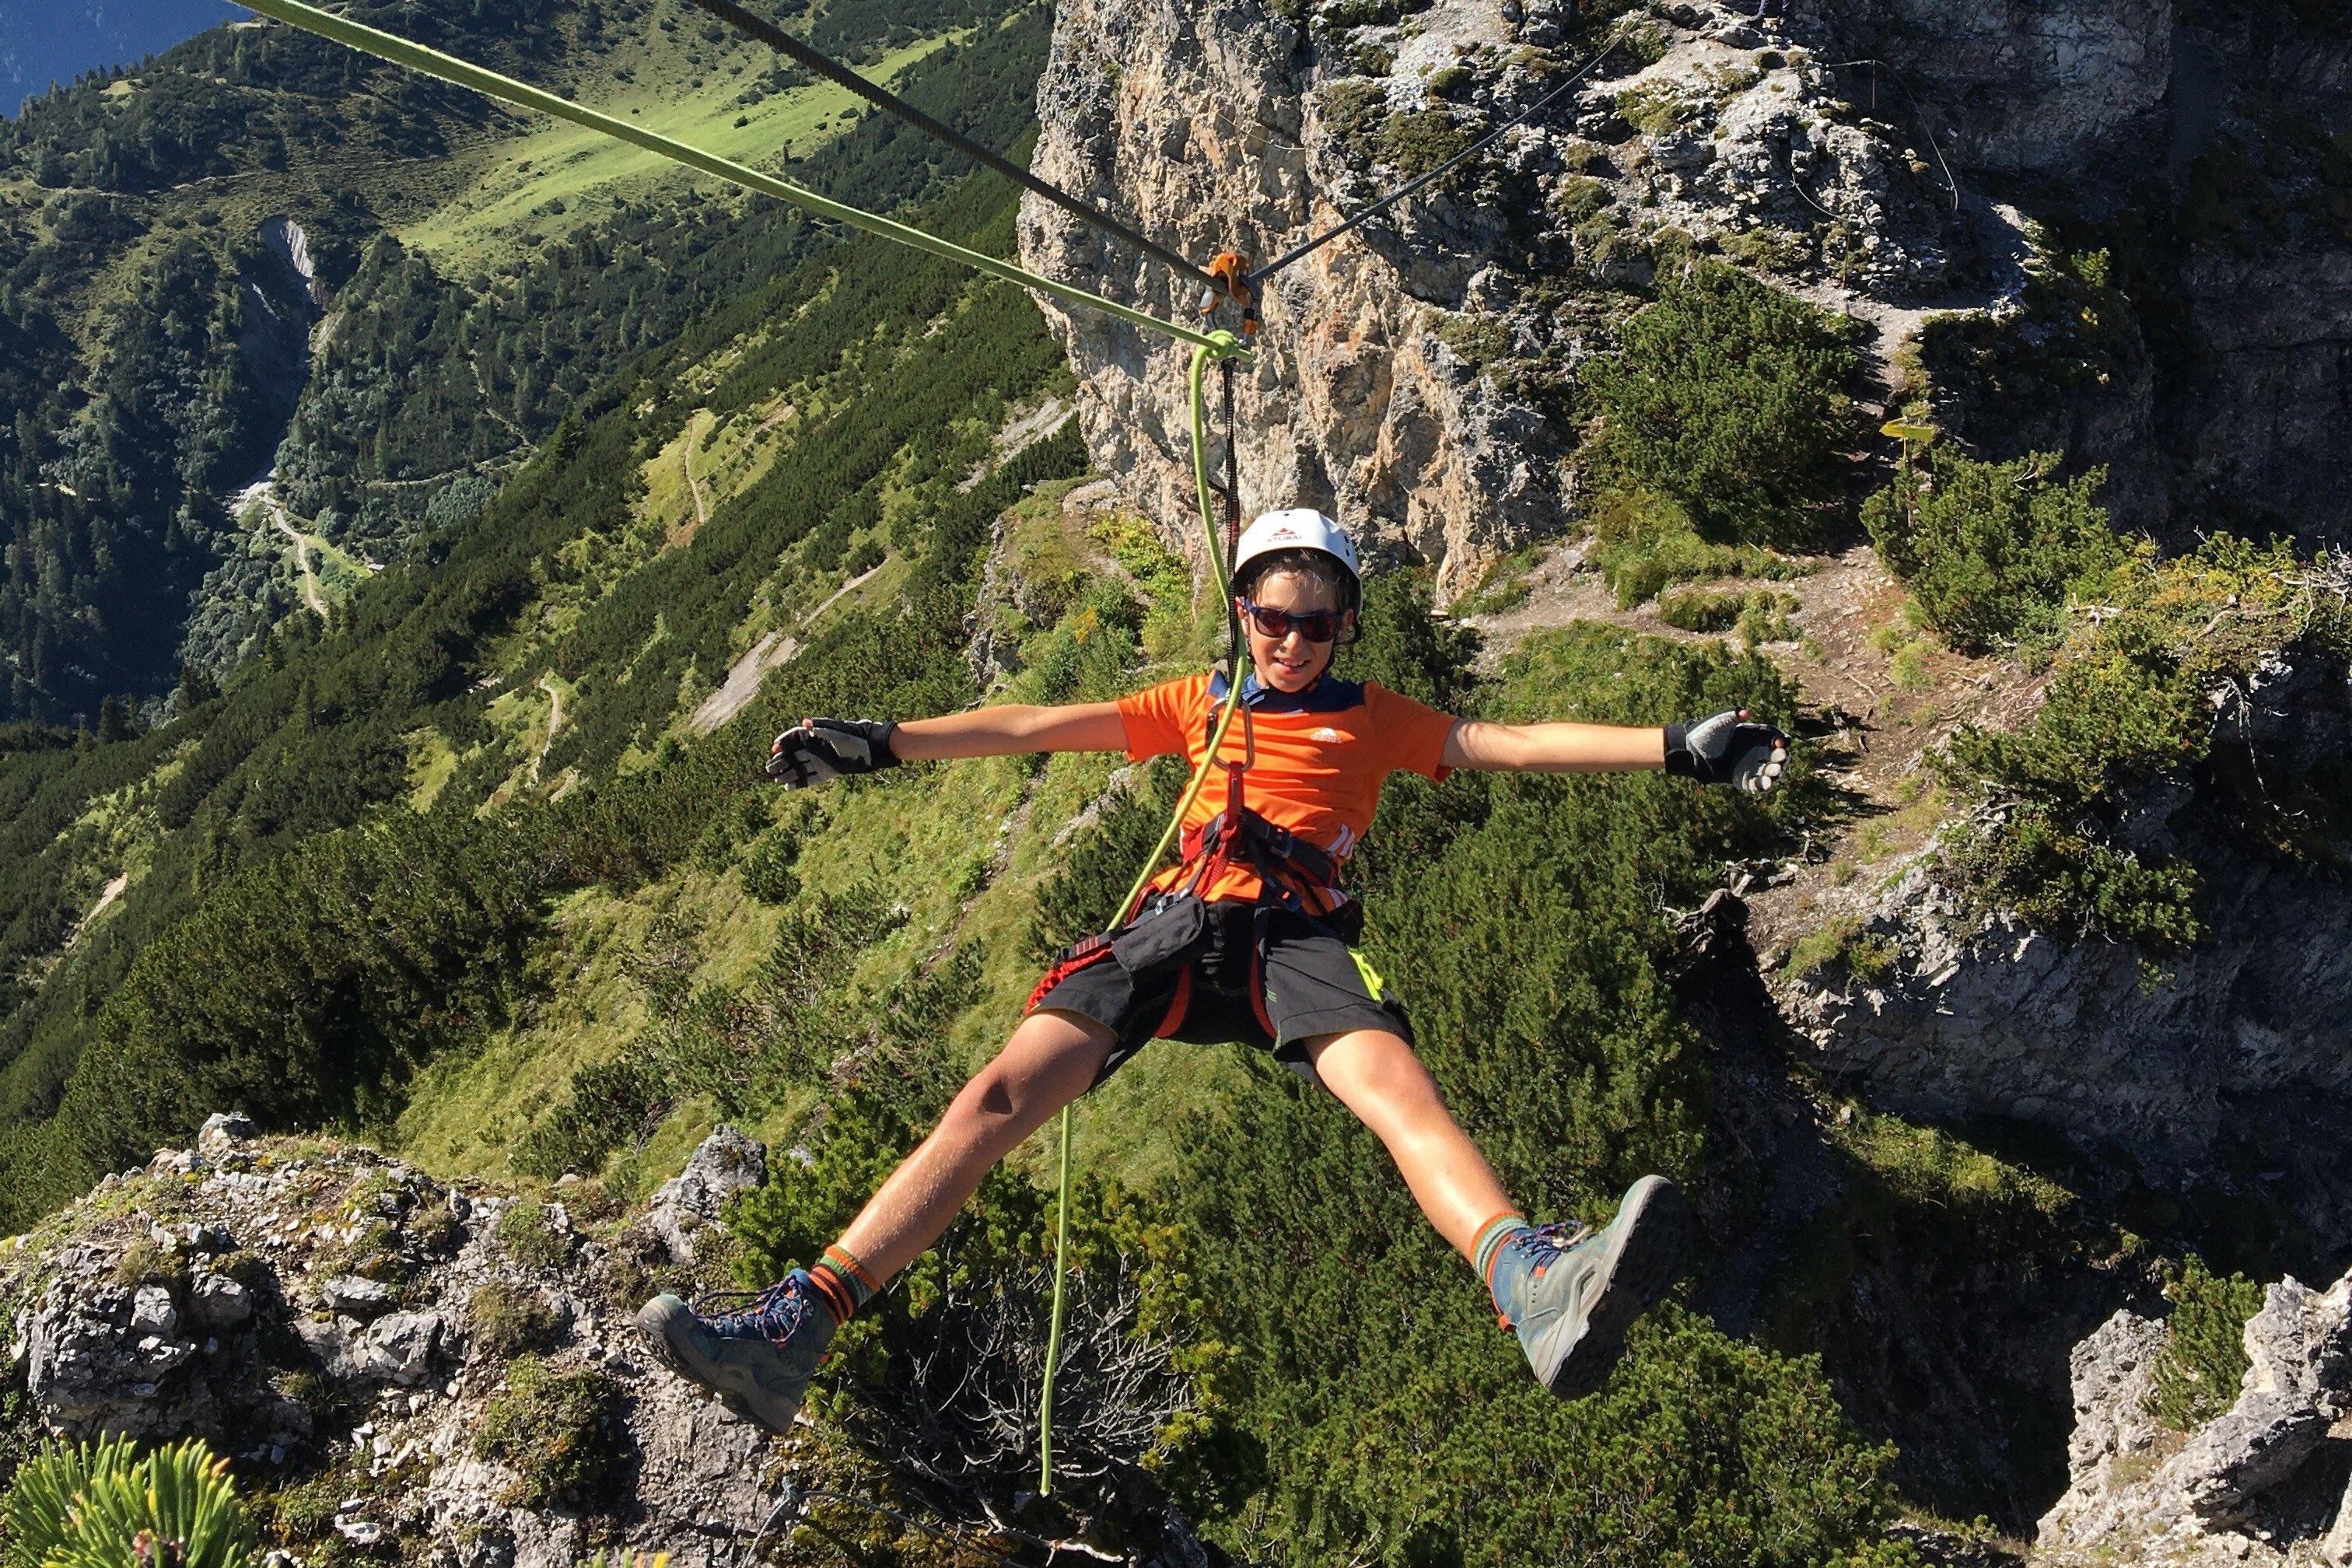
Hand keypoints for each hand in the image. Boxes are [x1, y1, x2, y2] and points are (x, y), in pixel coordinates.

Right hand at [766, 718, 899, 787]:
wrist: (871, 749)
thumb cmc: (853, 736)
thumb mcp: (836, 731)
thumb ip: (820, 727)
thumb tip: (804, 722)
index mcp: (816, 736)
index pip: (795, 738)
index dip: (784, 742)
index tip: (774, 748)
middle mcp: (816, 749)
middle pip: (794, 755)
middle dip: (781, 761)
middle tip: (769, 768)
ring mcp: (822, 761)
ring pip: (800, 768)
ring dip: (788, 774)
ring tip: (776, 779)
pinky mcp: (828, 772)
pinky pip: (811, 779)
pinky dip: (800, 783)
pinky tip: (788, 788)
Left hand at [1664, 710, 1788, 792]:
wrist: (1690, 752)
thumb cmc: (1705, 733)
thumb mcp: (1719, 721)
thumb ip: (1732, 715)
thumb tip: (1747, 712)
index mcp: (1756, 735)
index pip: (1776, 738)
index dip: (1781, 740)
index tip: (1778, 741)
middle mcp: (1756, 751)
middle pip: (1778, 756)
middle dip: (1782, 757)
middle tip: (1780, 757)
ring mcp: (1751, 766)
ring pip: (1771, 771)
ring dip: (1775, 773)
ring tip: (1774, 771)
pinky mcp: (1742, 779)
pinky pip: (1757, 785)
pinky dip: (1763, 786)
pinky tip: (1766, 784)